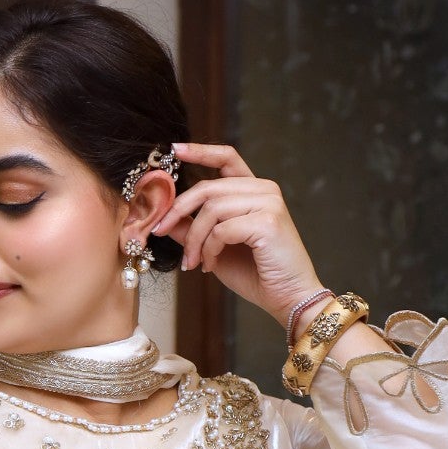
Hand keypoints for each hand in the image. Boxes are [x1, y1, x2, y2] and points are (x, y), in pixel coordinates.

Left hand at [151, 142, 324, 327]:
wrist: (288, 298)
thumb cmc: (256, 274)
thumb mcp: (215, 248)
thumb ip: (192, 228)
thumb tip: (164, 216)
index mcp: (254, 191)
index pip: (227, 158)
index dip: (200, 151)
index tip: (174, 150)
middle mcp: (264, 190)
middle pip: (208, 187)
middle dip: (178, 210)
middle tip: (159, 231)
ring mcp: (269, 203)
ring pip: (211, 209)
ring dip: (194, 239)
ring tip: (192, 261)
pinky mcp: (268, 222)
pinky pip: (221, 229)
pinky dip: (208, 249)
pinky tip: (209, 265)